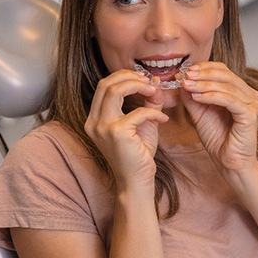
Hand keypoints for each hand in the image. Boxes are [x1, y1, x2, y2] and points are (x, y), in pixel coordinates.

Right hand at [85, 70, 168, 188]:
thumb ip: (147, 103)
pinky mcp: (116, 133)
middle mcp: (94, 122)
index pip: (104, 86)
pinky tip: (163, 119)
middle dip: (129, 77)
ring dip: (138, 86)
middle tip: (149, 82)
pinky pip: (138, 112)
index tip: (143, 79)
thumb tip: (155, 83)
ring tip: (154, 91)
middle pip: (106, 83)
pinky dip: (154, 112)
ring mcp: (102, 127)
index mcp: (95, 119)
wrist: (136, 181)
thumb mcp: (142, 123)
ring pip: (115, 90)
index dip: (123, 77)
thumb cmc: (137, 155)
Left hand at [180, 62, 257, 175]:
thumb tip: (182, 80)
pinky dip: (212, 96)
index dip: (205, 67)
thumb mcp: (200, 113)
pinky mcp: (251, 115)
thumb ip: (192, 97)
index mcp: (241, 92)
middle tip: (186, 76)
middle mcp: (251, 96)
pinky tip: (197, 97)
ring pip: (227, 86)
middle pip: (226, 75)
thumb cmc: (217, 139)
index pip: (224, 71)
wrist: (228, 162)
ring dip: (204, 85)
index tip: (186, 71)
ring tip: (187, 86)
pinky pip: (230, 100)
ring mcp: (253, 104)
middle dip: (203, 74)